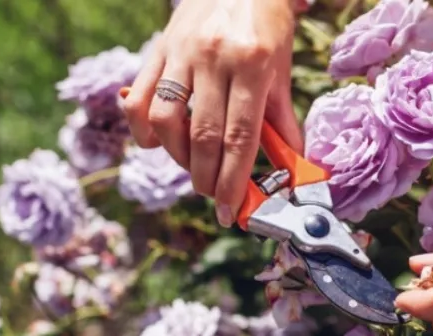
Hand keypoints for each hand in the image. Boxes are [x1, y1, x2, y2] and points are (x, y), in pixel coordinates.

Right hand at [122, 0, 301, 226]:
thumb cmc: (266, 26)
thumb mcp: (280, 69)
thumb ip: (281, 120)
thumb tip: (292, 167)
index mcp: (252, 65)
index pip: (240, 137)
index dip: (233, 180)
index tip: (231, 211)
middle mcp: (214, 59)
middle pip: (204, 135)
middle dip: (207, 178)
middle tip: (214, 197)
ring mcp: (182, 53)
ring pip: (167, 120)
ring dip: (178, 157)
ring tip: (194, 167)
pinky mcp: (159, 49)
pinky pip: (140, 97)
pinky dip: (143, 129)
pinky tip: (156, 144)